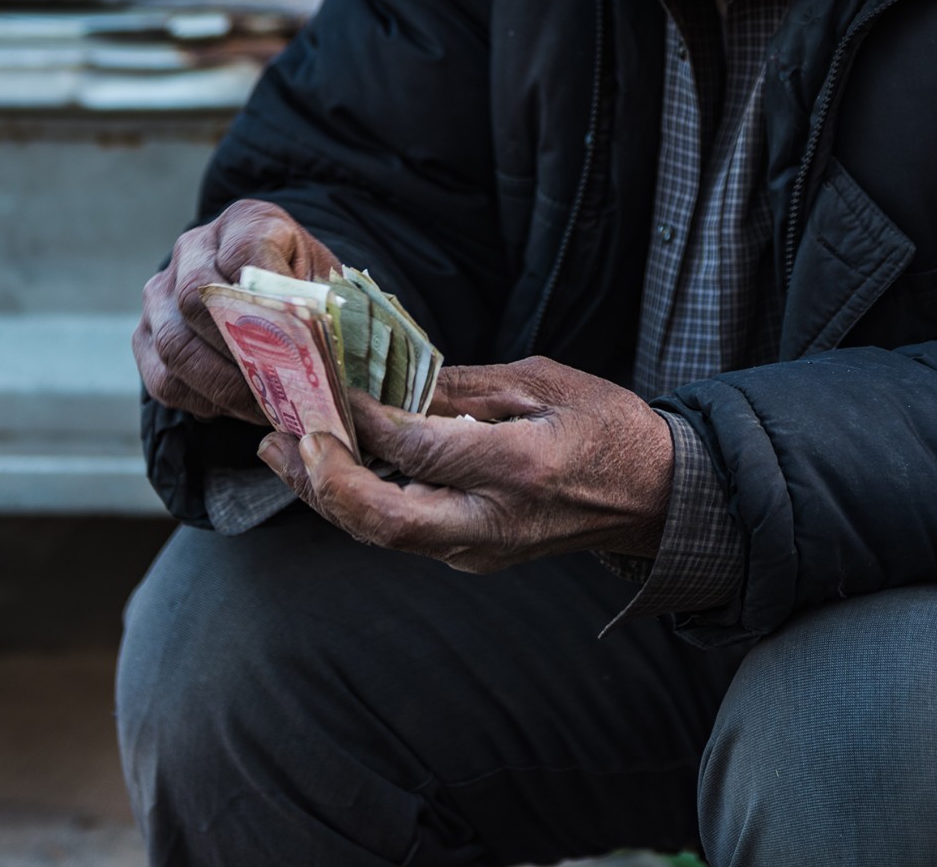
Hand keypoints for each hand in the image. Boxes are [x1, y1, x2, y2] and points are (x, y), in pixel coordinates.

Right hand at [135, 198, 338, 422]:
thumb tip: (329, 353)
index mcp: (244, 222)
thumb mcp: (320, 277)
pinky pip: (164, 378)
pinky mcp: (145, 336)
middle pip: (197, 300)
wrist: (262, 282)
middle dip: (242, 355)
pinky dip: (202, 400)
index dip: (269, 301)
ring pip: (176, 345)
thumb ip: (320, 302)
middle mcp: (193, 249)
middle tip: (283, 392)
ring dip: (223, 387)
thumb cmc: (298, 281)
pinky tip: (237, 408)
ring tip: (265, 409)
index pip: (244, 254)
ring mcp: (161, 292)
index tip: (301, 341)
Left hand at [256, 356, 674, 572]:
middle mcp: (491, 522)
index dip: (365, 419)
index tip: (328, 383)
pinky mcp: (472, 555)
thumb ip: (468, 387)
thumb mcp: (545, 381)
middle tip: (284, 436)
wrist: (656, 497)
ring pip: (383, 535)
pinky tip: (330, 467)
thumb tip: (398, 383)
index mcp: (518, 468)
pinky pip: (402, 532)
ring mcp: (480, 549)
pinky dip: (358, 501)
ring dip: (326, 495)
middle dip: (324, 481)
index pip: (418, 448)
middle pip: (384, 521)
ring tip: (281, 450)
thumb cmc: (609, 427)